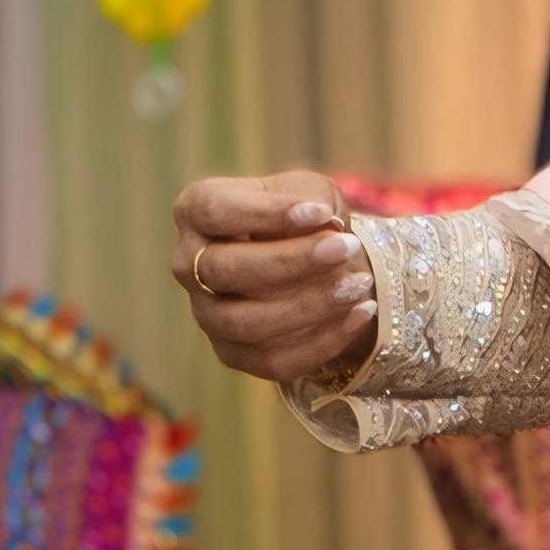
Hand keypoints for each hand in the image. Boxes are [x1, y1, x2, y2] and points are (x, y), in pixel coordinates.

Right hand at [171, 171, 374, 385]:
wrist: (313, 259)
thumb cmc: (303, 214)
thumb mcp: (307, 189)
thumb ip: (309, 197)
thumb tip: (323, 224)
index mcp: (196, 210)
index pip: (214, 210)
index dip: (266, 213)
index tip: (320, 214)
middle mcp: (189, 264)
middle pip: (226, 269)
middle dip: (292, 261)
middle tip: (346, 247)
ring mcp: (205, 313)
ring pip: (244, 323)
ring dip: (308, 307)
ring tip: (359, 286)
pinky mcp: (230, 352)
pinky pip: (270, 360)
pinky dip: (321, 342)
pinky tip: (361, 314)